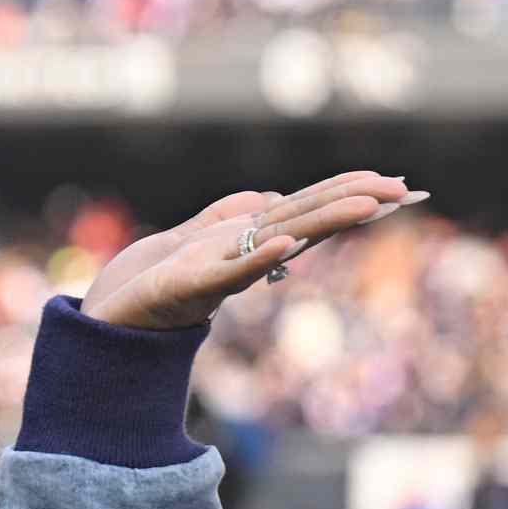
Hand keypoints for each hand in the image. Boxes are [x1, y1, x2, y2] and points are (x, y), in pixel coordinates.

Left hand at [81, 171, 429, 330]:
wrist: (103, 321)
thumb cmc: (146, 284)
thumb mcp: (190, 237)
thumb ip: (227, 216)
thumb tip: (270, 197)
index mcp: (244, 240)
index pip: (306, 211)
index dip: (347, 195)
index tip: (397, 187)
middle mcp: (241, 255)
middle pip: (306, 221)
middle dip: (353, 204)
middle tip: (404, 191)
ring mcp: (219, 273)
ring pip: (281, 242)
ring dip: (325, 223)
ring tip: (368, 207)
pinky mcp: (189, 287)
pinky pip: (230, 273)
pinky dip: (260, 258)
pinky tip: (288, 243)